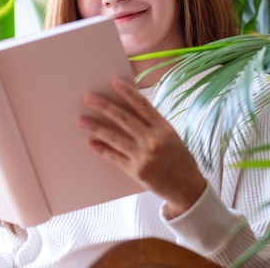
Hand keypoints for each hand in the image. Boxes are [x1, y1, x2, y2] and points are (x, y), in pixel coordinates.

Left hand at [78, 77, 206, 217]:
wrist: (187, 187)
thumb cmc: (179, 159)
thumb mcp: (171, 136)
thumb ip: (153, 124)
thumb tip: (127, 109)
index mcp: (164, 128)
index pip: (143, 105)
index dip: (128, 92)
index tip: (114, 82)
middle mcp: (154, 140)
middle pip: (125, 119)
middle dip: (105, 107)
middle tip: (88, 98)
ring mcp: (145, 156)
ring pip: (115, 138)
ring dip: (96, 128)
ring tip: (81, 121)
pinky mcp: (136, 171)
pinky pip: (115, 158)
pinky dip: (102, 150)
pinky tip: (91, 143)